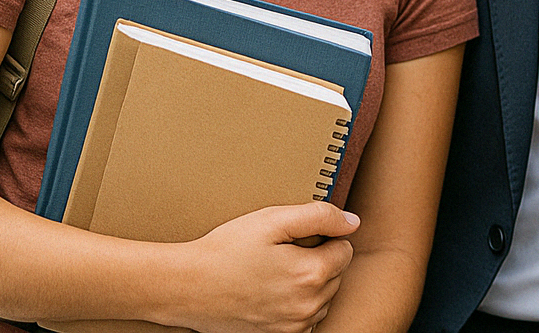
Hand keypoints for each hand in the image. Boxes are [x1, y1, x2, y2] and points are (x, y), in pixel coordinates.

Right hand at [169, 201, 358, 332]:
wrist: (185, 288)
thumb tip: (353, 222)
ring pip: (323, 297)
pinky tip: (274, 293)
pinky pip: (307, 318)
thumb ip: (319, 216)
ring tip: (275, 272)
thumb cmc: (226, 250)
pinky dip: (298, 304)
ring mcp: (293, 327)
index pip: (345, 249)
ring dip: (310, 283)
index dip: (323, 237)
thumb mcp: (272, 220)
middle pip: (336, 274)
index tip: (297, 238)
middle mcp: (307, 306)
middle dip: (318, 259)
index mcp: (311, 274)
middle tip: (282, 253)